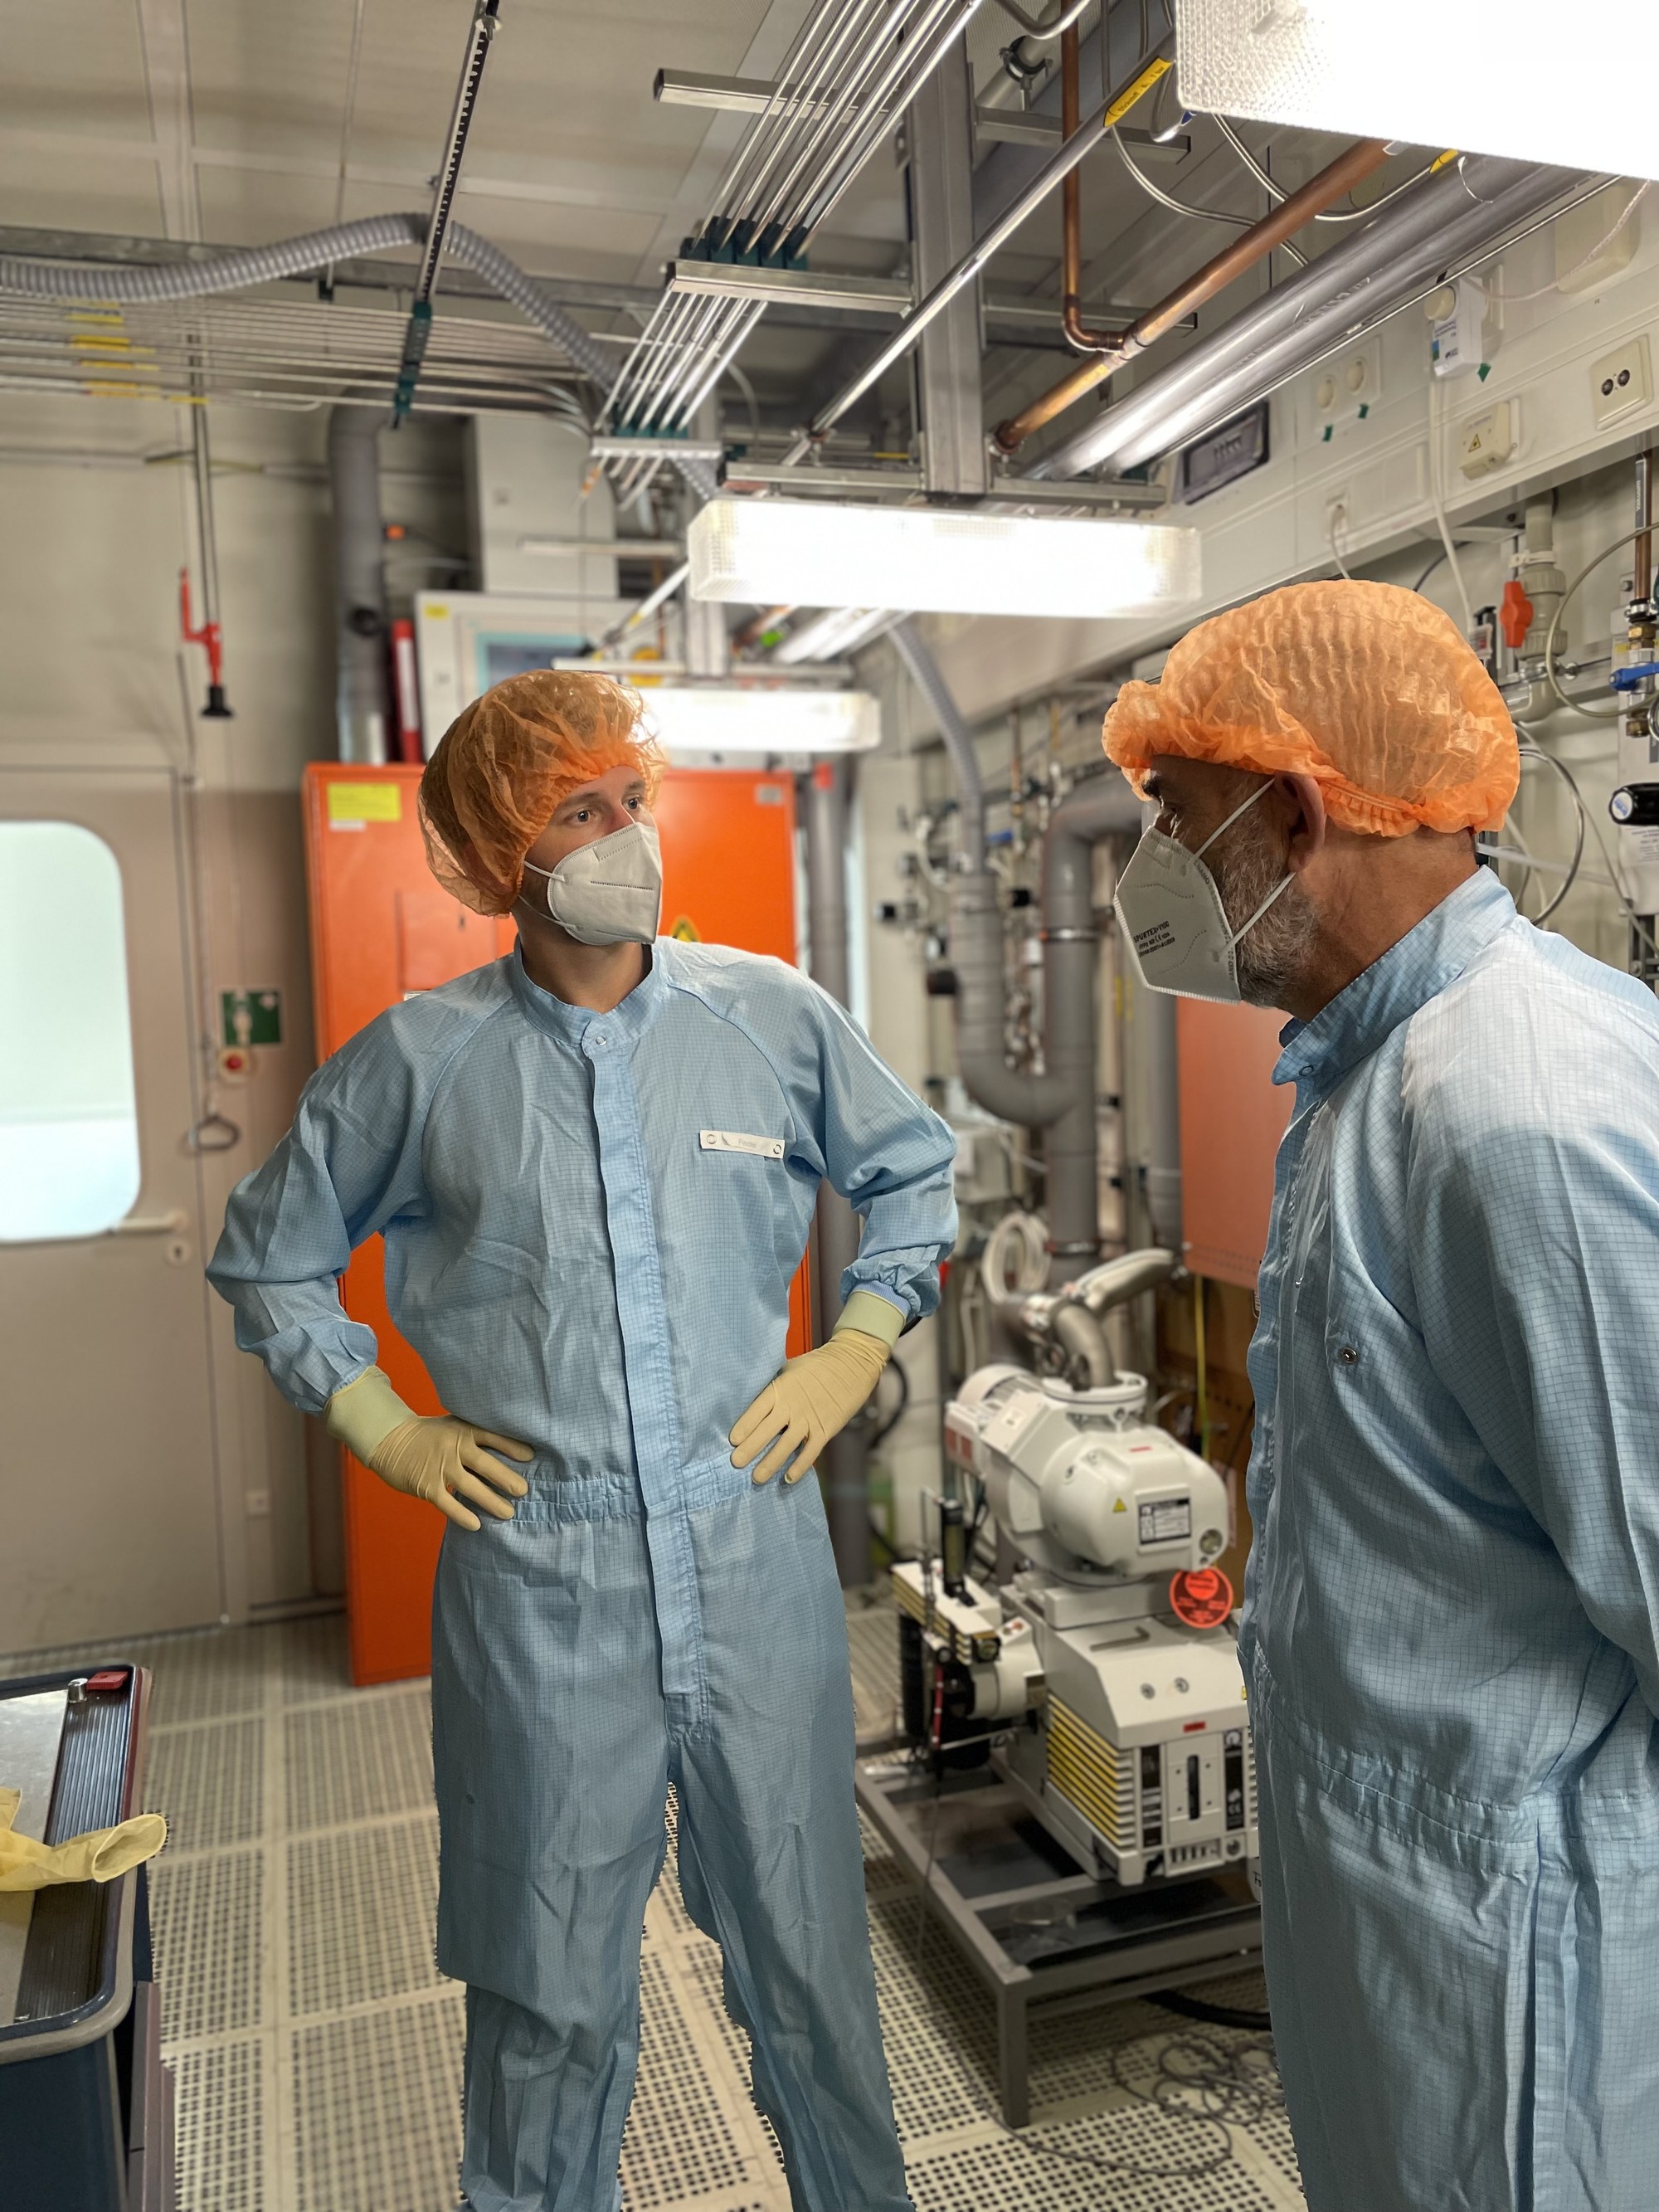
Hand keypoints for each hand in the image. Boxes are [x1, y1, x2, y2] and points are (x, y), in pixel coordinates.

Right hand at [368, 1414, 531, 1531]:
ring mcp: (440, 1467)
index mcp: (463, 1430)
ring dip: (491, 1501)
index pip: (493, 1437)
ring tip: (508, 1513)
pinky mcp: (426, 1485)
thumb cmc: (430, 1436)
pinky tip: (477, 1524)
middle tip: (524, 1492)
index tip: (531, 1458)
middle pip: (485, 1464)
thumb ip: (476, 1437)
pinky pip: (448, 1503)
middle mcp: (453, 1447)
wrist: (391, 1440)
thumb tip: (510, 1455)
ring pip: (470, 1487)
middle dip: (506, 1478)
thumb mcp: (453, 1426)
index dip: (512, 1447)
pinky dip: (462, 1515)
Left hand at [730, 1326, 889, 1485]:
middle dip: (750, 1449)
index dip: (744, 1426)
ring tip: (756, 1478)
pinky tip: (788, 1478)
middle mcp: (791, 1406)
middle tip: (735, 1464)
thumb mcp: (790, 1368)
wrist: (852, 1364)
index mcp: (780, 1388)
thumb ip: (774, 1385)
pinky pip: (810, 1452)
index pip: (757, 1410)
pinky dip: (799, 1466)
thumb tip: (755, 1401)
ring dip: (770, 1464)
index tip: (733, 1441)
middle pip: (766, 1431)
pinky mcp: (825, 1430)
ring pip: (785, 1446)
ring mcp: (809, 1419)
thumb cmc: (817, 1365)